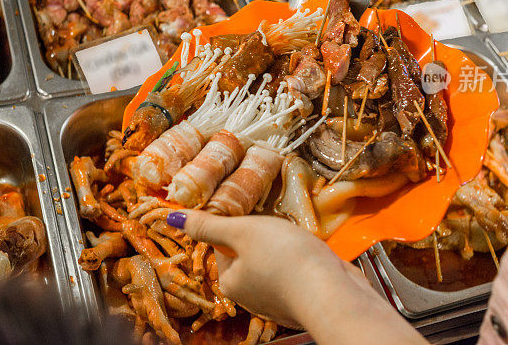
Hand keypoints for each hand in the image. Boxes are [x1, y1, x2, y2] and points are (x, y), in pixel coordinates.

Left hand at [172, 210, 362, 326]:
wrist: (335, 293)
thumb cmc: (287, 260)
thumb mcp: (243, 231)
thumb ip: (210, 224)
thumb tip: (172, 217)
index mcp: (230, 281)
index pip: (222, 243)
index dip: (236, 222)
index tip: (252, 210)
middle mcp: (250, 294)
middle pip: (249, 250)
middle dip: (263, 232)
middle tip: (276, 221)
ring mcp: (277, 298)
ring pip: (274, 259)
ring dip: (285, 243)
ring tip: (296, 235)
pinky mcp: (302, 295)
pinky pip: (295, 269)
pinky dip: (302, 258)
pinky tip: (311, 252)